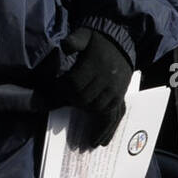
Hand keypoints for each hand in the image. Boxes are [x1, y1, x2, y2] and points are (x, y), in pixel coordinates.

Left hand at [54, 26, 130, 147]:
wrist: (121, 44)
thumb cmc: (98, 42)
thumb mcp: (85, 35)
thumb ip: (74, 40)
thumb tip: (64, 48)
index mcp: (96, 65)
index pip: (74, 83)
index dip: (62, 89)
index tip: (56, 89)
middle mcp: (107, 80)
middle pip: (84, 99)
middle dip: (72, 102)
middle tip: (65, 102)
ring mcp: (115, 90)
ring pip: (97, 110)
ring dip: (86, 116)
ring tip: (79, 123)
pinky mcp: (120, 96)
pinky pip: (114, 116)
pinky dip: (106, 130)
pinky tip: (99, 141)